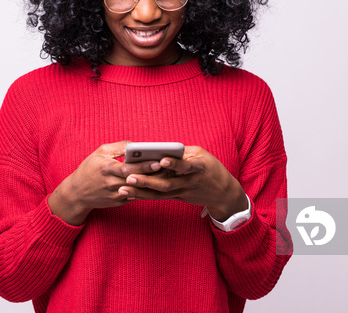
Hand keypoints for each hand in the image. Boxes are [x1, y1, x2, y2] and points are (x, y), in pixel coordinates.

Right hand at [48, 141, 160, 225]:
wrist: (76, 193)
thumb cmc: (89, 169)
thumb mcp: (100, 153)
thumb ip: (118, 147)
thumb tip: (135, 145)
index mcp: (106, 169)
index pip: (128, 168)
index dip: (143, 166)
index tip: (157, 161)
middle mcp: (111, 184)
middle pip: (136, 180)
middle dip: (153, 175)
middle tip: (169, 168)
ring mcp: (116, 195)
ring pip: (138, 189)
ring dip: (152, 183)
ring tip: (167, 175)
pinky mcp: (118, 202)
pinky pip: (135, 196)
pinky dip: (146, 190)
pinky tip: (157, 184)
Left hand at [118, 146, 247, 220]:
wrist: (223, 193)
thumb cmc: (211, 168)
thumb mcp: (202, 156)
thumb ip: (183, 153)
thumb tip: (162, 149)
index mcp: (198, 168)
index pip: (185, 166)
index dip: (175, 164)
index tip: (162, 160)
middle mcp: (189, 182)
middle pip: (167, 183)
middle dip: (147, 181)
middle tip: (130, 177)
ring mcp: (182, 192)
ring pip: (160, 193)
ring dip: (141, 191)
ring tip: (124, 188)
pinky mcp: (177, 197)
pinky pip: (159, 197)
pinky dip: (144, 195)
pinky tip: (130, 194)